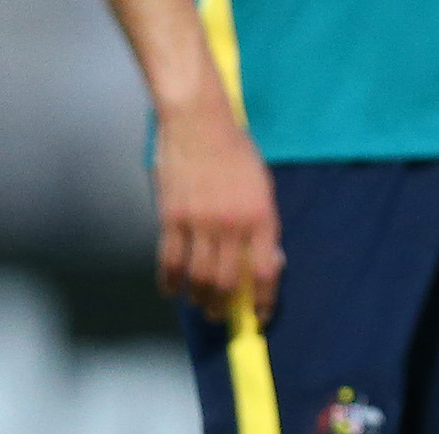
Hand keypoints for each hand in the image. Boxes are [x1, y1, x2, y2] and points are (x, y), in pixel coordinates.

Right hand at [153, 96, 282, 321]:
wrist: (199, 122)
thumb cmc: (236, 151)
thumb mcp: (263, 185)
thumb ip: (264, 223)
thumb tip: (268, 259)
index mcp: (261, 215)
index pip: (266, 271)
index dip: (264, 300)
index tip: (260, 316)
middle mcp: (232, 224)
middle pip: (228, 282)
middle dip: (226, 307)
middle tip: (222, 315)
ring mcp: (199, 223)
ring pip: (198, 278)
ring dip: (199, 299)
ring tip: (200, 305)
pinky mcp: (171, 218)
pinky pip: (170, 261)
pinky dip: (170, 282)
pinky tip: (172, 290)